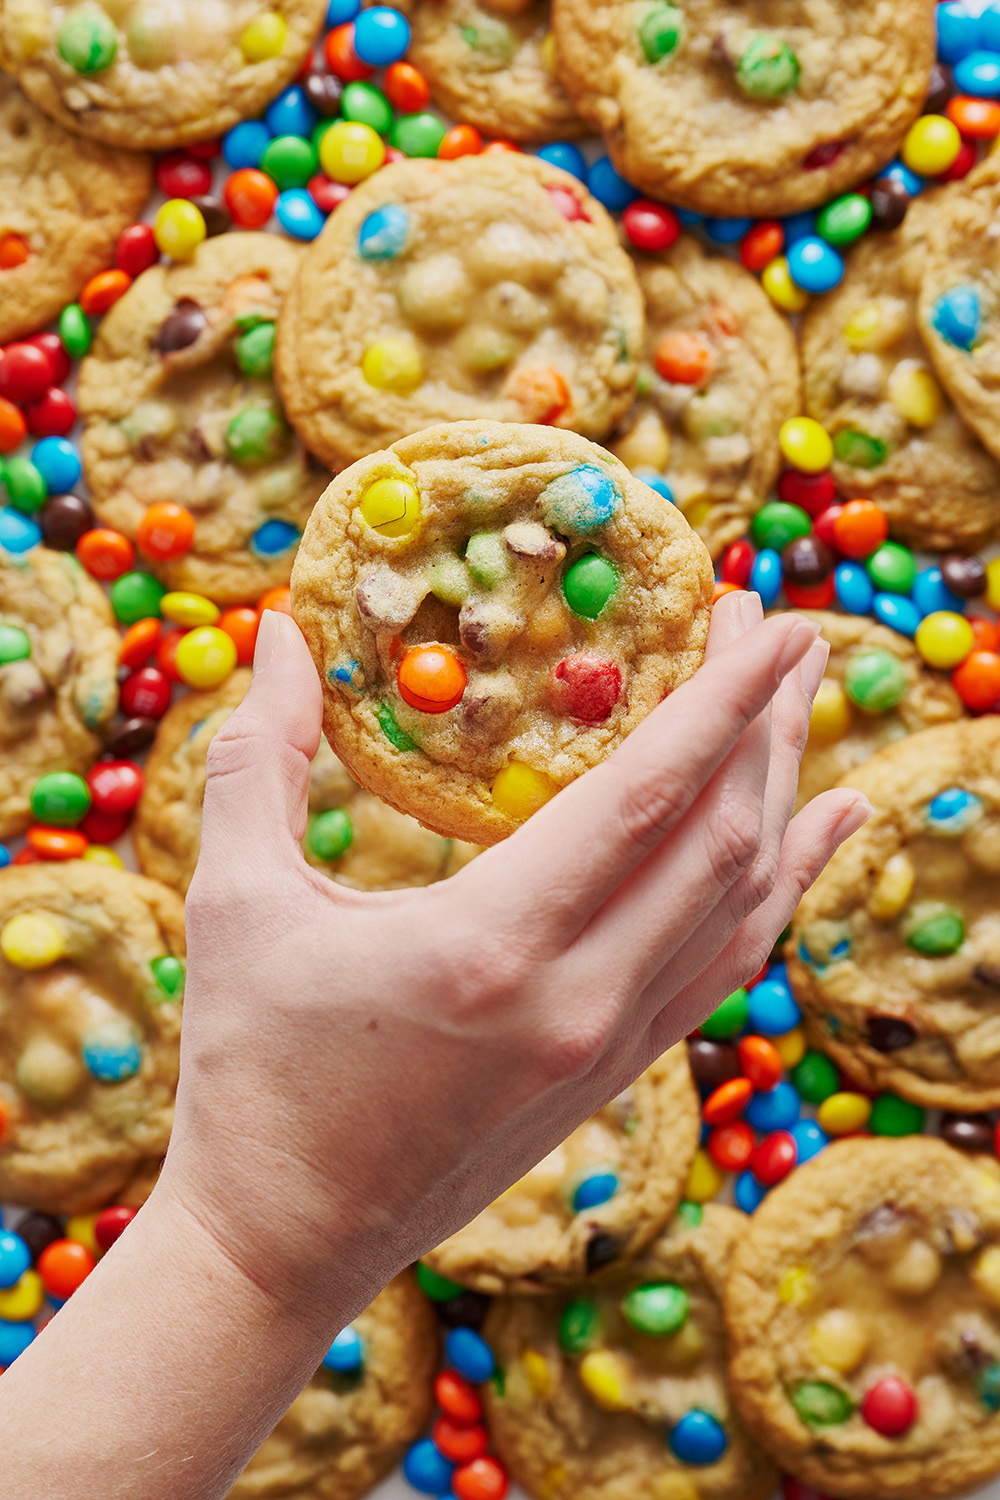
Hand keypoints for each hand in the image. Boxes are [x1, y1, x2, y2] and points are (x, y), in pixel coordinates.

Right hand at [160, 592, 869, 1320]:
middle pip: (723, 841)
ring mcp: (609, 1046)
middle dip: (764, 722)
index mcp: (489, 947)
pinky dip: (777, 891)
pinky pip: (724, 966)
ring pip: (742, 905)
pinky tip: (806, 840)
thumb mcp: (237, 905)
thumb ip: (259, 760)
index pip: (647, 798)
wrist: (286, 1242)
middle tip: (778, 627)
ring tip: (802, 707)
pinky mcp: (614, 1074)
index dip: (719, 699)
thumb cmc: (248, 1070)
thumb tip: (275, 635)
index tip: (762, 617)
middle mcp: (577, 1000)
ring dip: (782, 795)